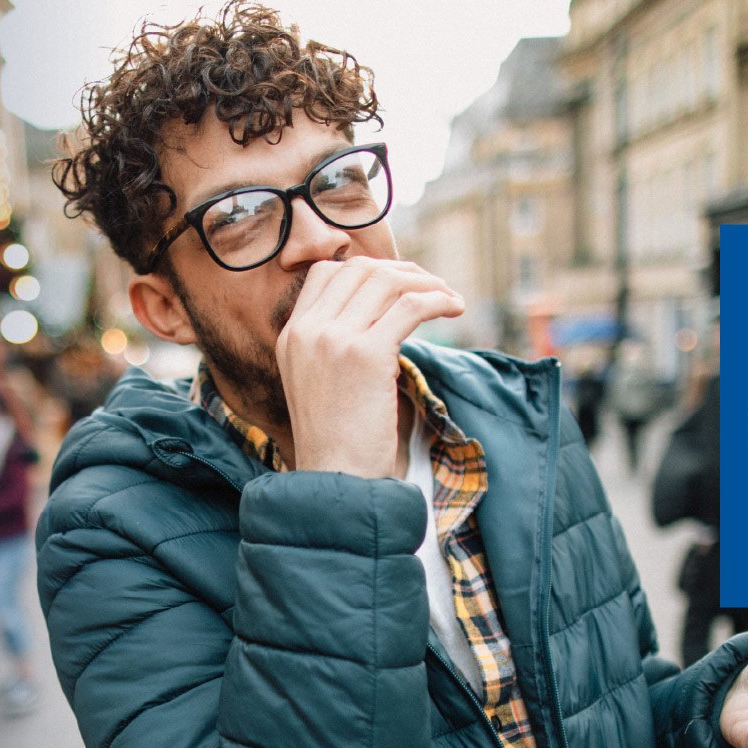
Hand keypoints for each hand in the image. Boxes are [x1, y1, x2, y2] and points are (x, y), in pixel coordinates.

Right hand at [278, 257, 464, 477]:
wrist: (336, 478)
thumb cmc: (339, 438)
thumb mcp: (320, 381)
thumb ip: (335, 344)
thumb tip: (384, 312)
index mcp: (292, 334)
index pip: (326, 273)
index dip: (368, 269)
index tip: (399, 283)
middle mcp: (308, 330)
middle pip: (359, 270)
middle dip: (403, 271)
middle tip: (432, 286)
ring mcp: (333, 339)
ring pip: (387, 282)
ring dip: (426, 283)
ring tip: (449, 298)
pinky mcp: (365, 354)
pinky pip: (410, 306)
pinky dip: (438, 300)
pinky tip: (455, 308)